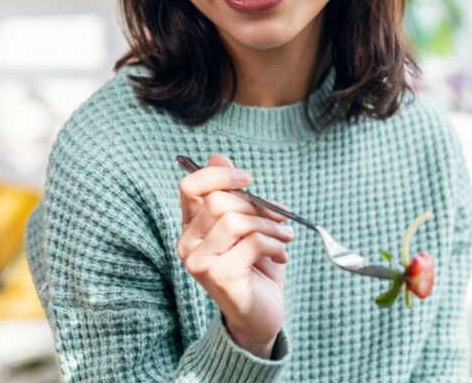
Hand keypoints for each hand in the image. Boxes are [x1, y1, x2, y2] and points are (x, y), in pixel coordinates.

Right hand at [177, 154, 293, 357]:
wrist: (261, 315)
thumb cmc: (255, 267)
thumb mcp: (247, 224)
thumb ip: (233, 194)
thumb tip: (217, 156)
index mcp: (191, 226)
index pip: (190, 185)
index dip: (219, 174)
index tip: (247, 179)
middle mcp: (187, 243)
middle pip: (219, 201)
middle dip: (257, 205)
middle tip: (280, 217)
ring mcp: (199, 262)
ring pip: (235, 220)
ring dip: (270, 226)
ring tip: (284, 238)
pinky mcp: (218, 276)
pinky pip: (251, 242)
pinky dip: (274, 244)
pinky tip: (280, 256)